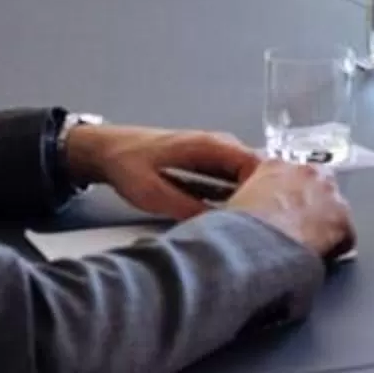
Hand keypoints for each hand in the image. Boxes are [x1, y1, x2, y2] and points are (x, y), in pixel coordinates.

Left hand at [65, 123, 274, 221]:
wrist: (107, 150)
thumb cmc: (128, 166)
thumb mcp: (153, 194)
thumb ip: (186, 208)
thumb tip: (219, 226)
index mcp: (211, 145)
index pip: (256, 164)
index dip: (266, 191)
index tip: (263, 219)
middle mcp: (220, 145)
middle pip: (258, 170)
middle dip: (264, 196)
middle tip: (263, 226)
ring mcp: (216, 153)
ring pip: (247, 176)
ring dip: (252, 197)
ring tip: (254, 225)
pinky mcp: (209, 163)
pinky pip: (234, 179)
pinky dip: (239, 196)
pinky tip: (237, 217)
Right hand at [224, 158, 357, 263]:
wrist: (252, 246)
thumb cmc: (234, 230)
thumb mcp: (230, 207)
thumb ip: (242, 203)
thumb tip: (237, 219)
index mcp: (274, 166)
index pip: (289, 176)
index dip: (286, 197)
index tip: (282, 212)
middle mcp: (306, 171)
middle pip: (318, 185)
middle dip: (311, 204)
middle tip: (297, 229)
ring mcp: (328, 193)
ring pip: (334, 208)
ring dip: (324, 223)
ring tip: (308, 245)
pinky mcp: (342, 219)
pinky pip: (346, 235)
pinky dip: (337, 246)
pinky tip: (321, 259)